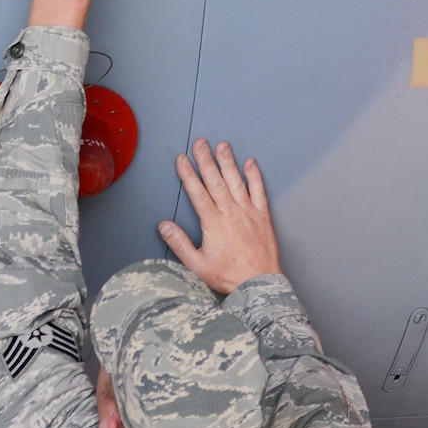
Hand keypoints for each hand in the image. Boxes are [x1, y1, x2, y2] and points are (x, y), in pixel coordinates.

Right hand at [159, 139, 282, 295]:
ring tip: (222, 146)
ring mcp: (249, 212)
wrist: (259, 284)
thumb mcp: (197, 264)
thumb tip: (164, 226)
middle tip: (200, 143)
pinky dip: (255, 176)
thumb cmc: (229, 276)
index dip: (188, 174)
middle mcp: (231, 213)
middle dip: (206, 160)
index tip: (182, 159)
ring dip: (228, 162)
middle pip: (215, 181)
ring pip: (236, 182)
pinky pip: (259, 191)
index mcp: (213, 223)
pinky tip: (251, 163)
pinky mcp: (263, 216)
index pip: (198, 192)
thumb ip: (179, 243)